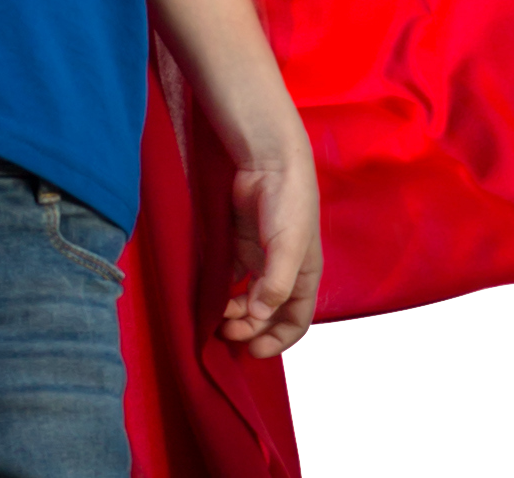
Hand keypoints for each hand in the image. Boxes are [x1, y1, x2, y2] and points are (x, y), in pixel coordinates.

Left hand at [218, 145, 323, 357]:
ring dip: (234, 313)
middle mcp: (282, 271)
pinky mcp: (240, 243)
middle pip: (268, 313)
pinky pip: (231, 276)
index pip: (296, 321)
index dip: (277, 340)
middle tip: (226, 334)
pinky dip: (222, 290)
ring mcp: (260, 257)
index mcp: (303, 276)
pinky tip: (210, 296)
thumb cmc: (289, 205)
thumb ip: (275, 284)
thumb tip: (258, 315)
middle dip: (250, 329)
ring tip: (216, 318)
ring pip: (247, 298)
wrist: (269, 161)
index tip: (254, 351)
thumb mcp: (288, 248)